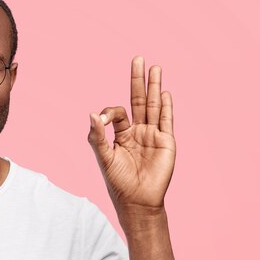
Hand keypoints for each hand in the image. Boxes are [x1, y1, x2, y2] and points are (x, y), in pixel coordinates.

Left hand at [88, 56, 174, 211]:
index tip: (102, 119)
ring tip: (155, 68)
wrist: (137, 201)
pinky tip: (164, 92)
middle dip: (137, 80)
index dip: (109, 112)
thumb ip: (97, 136)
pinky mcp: (166, 142)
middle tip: (137, 58)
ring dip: (154, 87)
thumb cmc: (118, 182)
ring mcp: (154, 135)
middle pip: (138, 101)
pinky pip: (166, 120)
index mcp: (121, 135)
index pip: (118, 113)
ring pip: (154, 106)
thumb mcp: (104, 157)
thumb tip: (92, 114)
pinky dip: (166, 106)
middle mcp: (138, 132)